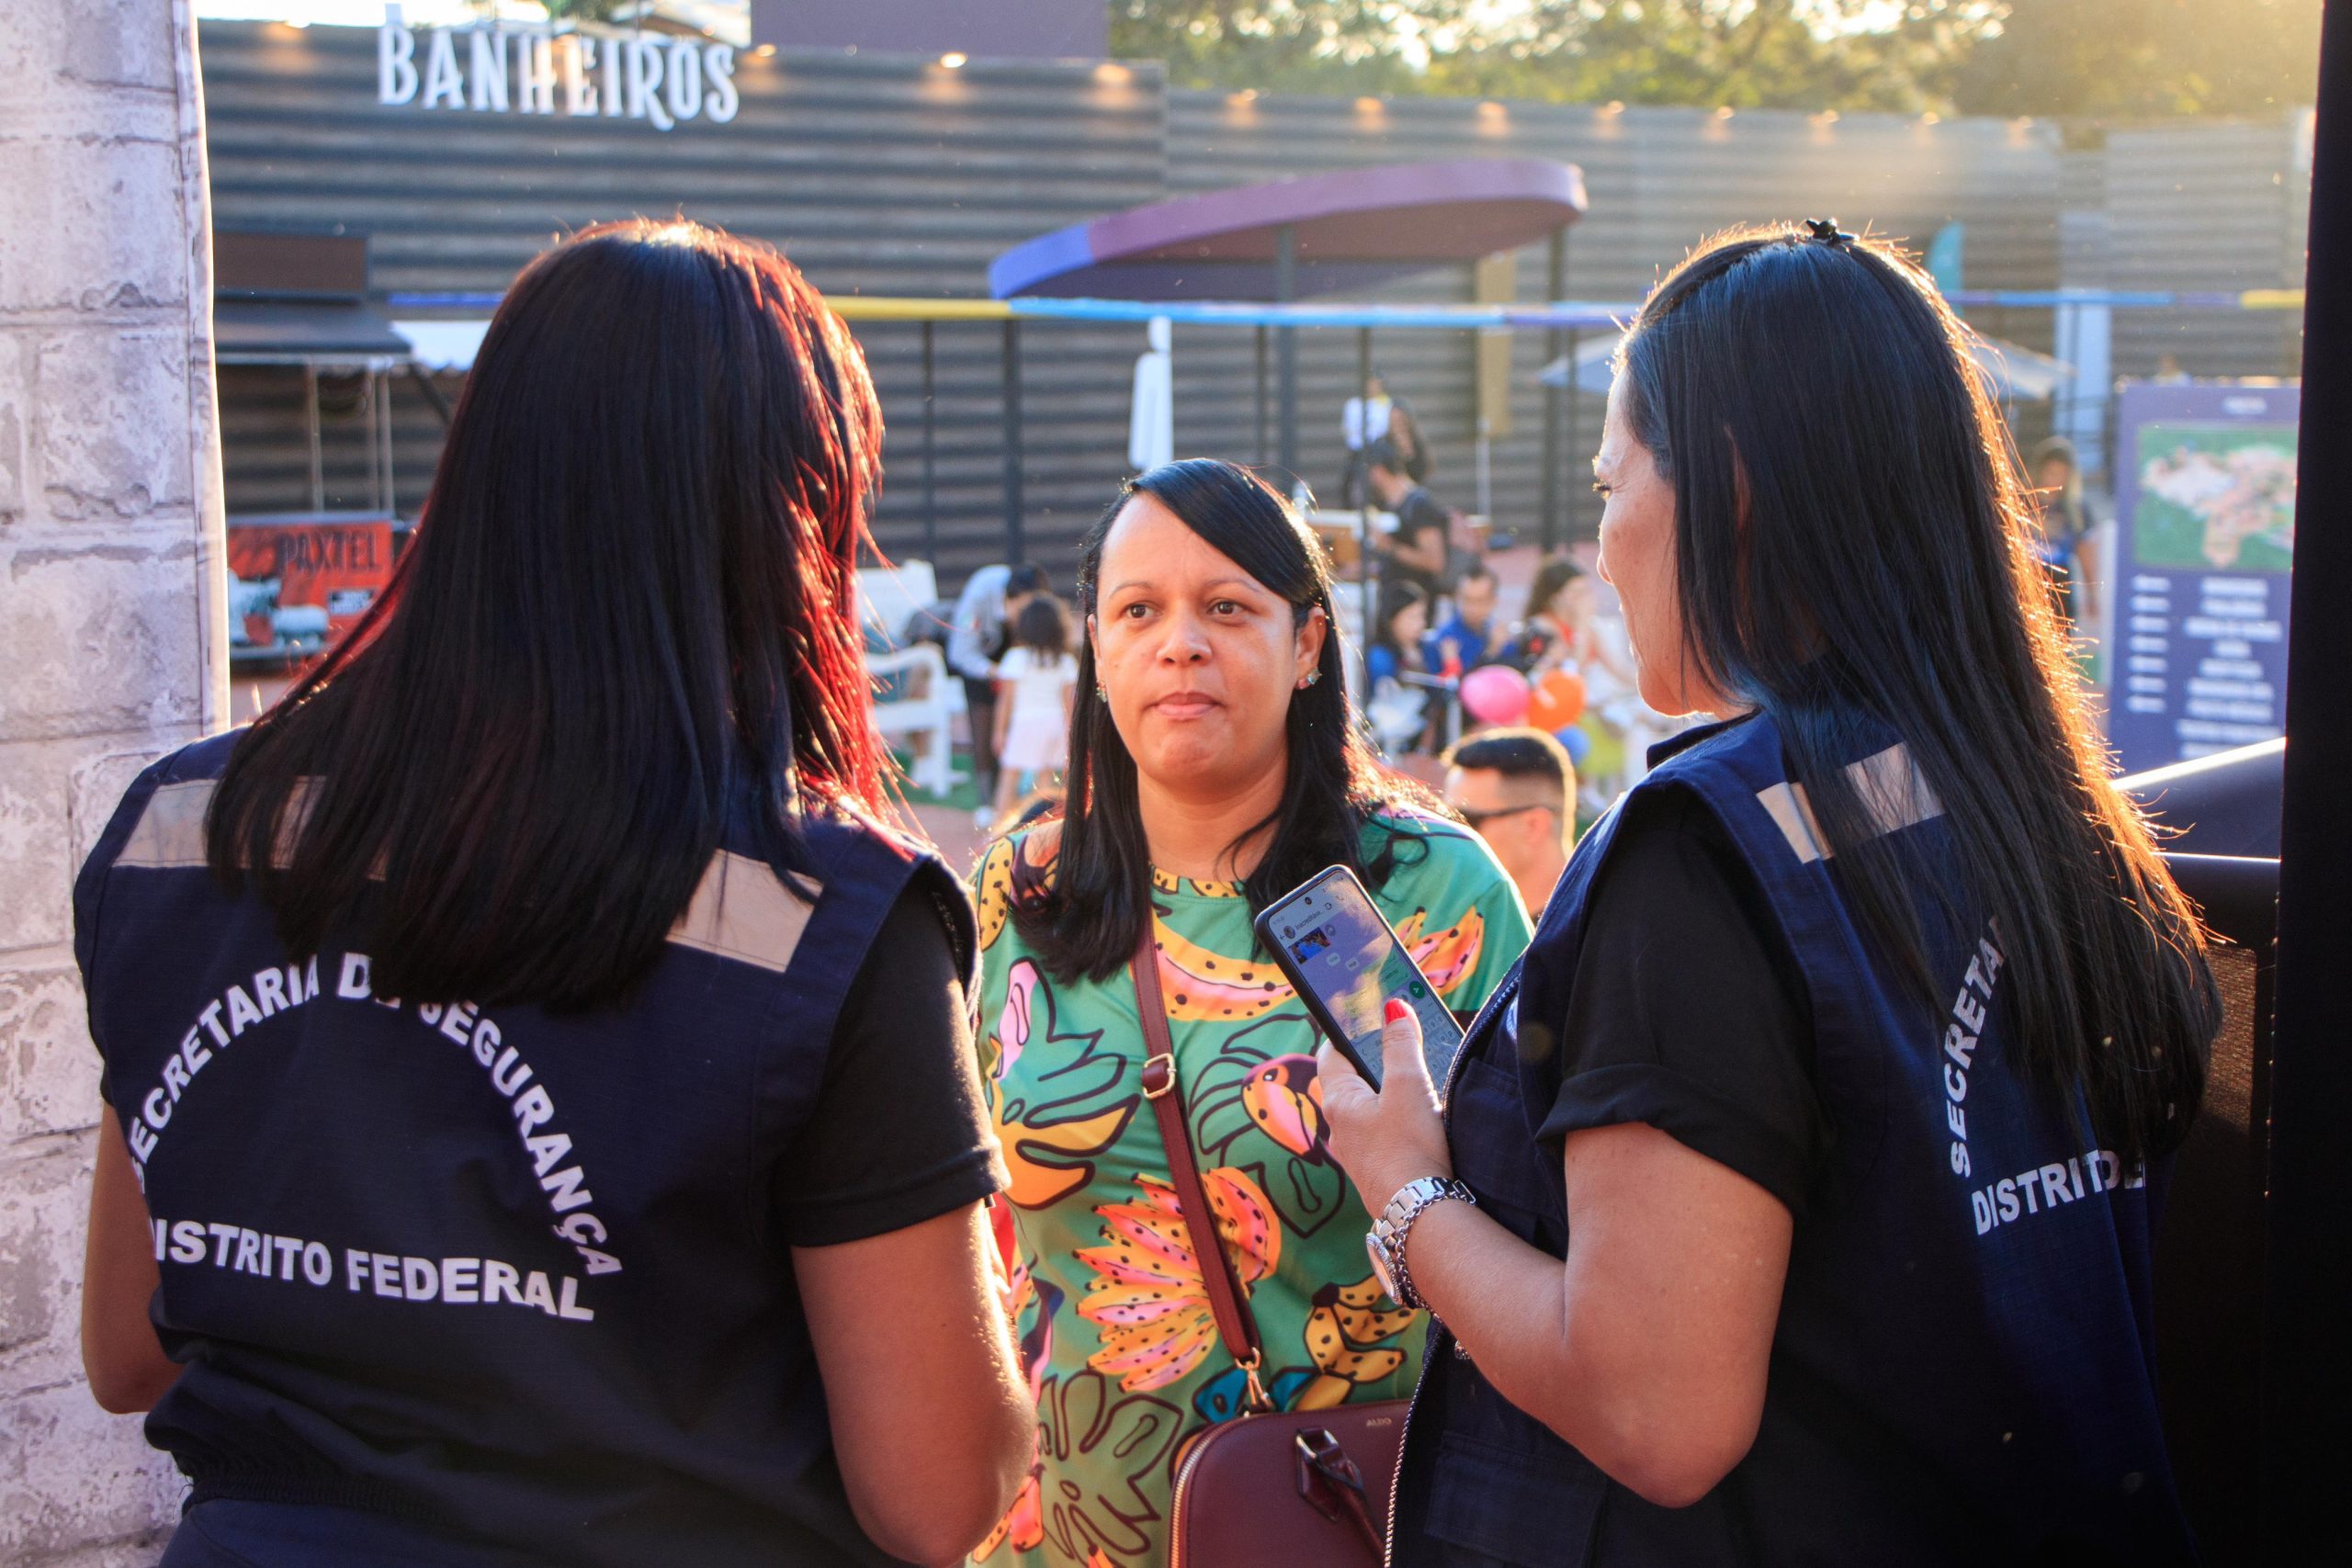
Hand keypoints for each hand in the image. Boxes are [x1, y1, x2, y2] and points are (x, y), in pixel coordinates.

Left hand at [1316, 999, 1453, 1219]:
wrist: (1420, 1217)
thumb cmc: (1408, 1150)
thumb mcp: (1409, 1086)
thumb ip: (1401, 1044)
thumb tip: (1394, 1006)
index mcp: (1339, 1101)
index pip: (1332, 1053)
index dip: (1346, 1031)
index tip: (1361, 1015)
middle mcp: (1341, 1128)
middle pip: (1352, 1081)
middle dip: (1374, 1062)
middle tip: (1398, 1045)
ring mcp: (1358, 1153)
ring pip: (1368, 1111)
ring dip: (1388, 1094)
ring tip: (1417, 1083)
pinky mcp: (1379, 1172)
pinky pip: (1383, 1135)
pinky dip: (1397, 1121)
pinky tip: (1421, 1124)